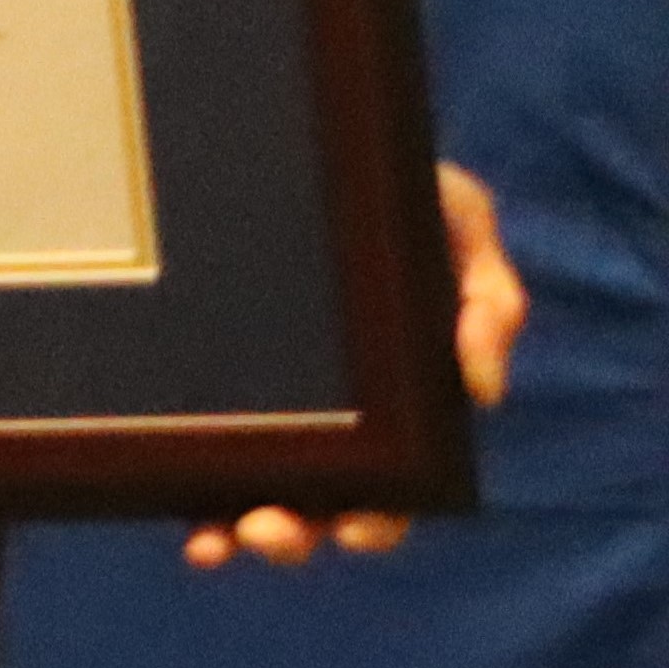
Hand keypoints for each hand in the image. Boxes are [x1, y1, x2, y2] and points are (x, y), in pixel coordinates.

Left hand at [184, 164, 520, 569]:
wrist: (294, 132)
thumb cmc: (388, 184)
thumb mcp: (453, 216)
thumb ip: (487, 295)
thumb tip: (482, 390)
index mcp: (387, 394)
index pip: (389, 481)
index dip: (377, 516)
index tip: (359, 526)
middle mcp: (321, 413)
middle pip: (314, 503)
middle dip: (296, 535)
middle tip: (272, 530)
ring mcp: (253, 399)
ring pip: (246, 489)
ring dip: (239, 529)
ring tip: (226, 535)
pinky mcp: (190, 375)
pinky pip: (184, 445)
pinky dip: (183, 491)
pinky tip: (181, 521)